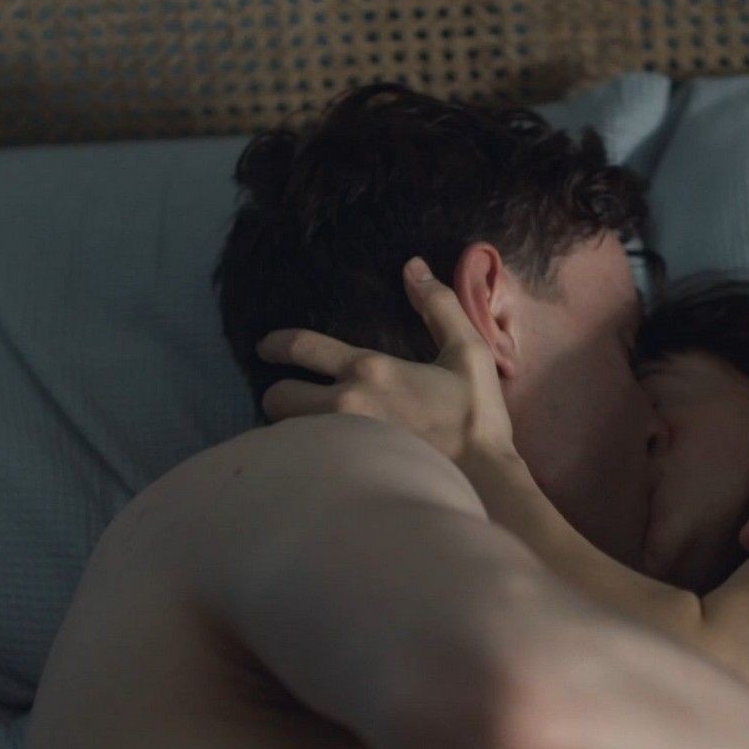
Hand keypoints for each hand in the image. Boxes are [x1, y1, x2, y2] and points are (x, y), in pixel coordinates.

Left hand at [255, 257, 515, 464]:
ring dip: (291, 428)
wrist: (483, 481)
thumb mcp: (468, 352)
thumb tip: (413, 266)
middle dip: (279, 393)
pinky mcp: (345, 477)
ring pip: (285, 433)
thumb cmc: (476, 417)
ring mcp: (342, 444)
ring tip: (306, 430)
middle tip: (294, 396)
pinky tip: (321, 460)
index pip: (303, 347)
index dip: (276, 344)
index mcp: (370, 370)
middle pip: (277, 397)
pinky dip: (305, 456)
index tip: (265, 347)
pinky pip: (305, 462)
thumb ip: (439, 306)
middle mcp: (345, 405)